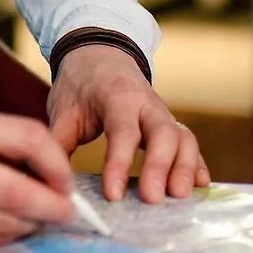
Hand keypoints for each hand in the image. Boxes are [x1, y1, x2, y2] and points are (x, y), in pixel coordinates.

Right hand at [0, 108, 75, 245]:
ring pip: (1, 224)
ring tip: (33, 217)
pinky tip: (3, 224)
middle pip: (17, 193)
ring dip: (27, 225)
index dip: (57, 164)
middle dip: (50, 207)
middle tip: (64, 210)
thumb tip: (51, 174)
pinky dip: (0, 235)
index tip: (65, 180)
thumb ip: (3, 140)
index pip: (28, 139)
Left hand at [48, 44, 207, 203]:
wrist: (100, 53)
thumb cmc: (80, 84)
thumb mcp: (63, 108)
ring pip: (183, 137)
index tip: (113, 195)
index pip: (123, 132)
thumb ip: (58, 143)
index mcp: (117, 97)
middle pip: (163, 133)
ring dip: (185, 167)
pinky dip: (197, 164)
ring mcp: (162, 113)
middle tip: (152, 199)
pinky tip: (201, 186)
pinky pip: (189, 142)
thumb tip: (52, 180)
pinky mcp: (170, 123)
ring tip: (179, 197)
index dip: (119, 164)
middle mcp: (146, 104)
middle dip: (160, 167)